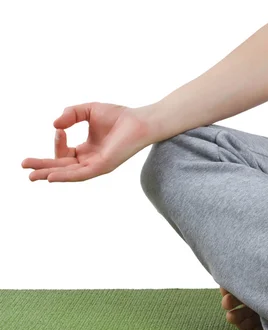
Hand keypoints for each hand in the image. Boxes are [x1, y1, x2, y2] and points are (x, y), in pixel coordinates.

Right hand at [22, 102, 153, 181]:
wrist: (140, 120)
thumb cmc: (119, 116)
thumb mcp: (88, 111)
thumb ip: (70, 115)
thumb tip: (55, 126)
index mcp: (88, 150)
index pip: (64, 153)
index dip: (57, 142)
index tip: (60, 130)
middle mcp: (91, 160)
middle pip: (62, 166)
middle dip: (43, 167)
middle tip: (24, 167)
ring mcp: (97, 165)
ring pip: (69, 173)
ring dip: (49, 173)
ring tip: (32, 176)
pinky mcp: (104, 166)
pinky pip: (81, 174)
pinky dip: (66, 176)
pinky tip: (51, 177)